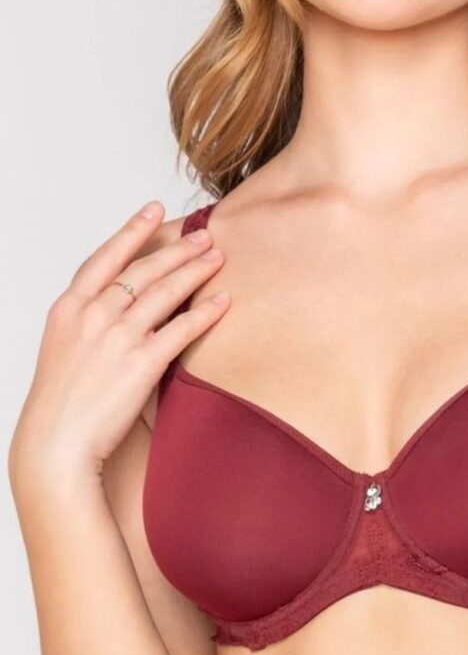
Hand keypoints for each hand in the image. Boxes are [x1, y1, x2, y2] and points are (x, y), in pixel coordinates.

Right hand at [9, 201, 228, 475]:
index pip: (106, 257)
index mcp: (69, 308)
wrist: (56, 445)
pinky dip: (205, 311)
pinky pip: (182, 328)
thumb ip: (89, 319)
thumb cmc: (61, 402)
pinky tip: (223, 300)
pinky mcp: (141, 362)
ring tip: (217, 257)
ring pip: (165, 291)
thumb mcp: (65, 348)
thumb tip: (122, 302)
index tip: (155, 209)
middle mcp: (92, 315)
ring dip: (195, 270)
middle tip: (203, 235)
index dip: (133, 230)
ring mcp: (117, 337)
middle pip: (143, 269)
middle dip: (177, 248)